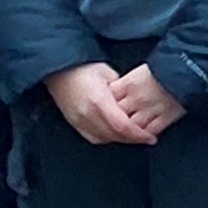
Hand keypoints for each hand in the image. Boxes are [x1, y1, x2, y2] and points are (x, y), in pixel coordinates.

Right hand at [46, 61, 160, 146]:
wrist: (57, 68)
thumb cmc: (83, 67)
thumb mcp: (108, 73)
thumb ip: (122, 91)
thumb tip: (135, 103)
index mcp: (98, 101)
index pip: (122, 126)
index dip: (138, 134)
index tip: (150, 137)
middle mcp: (87, 114)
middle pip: (114, 135)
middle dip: (133, 139)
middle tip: (146, 137)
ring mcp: (78, 120)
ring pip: (104, 139)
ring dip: (120, 139)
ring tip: (134, 136)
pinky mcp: (73, 123)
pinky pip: (93, 137)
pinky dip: (107, 138)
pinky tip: (115, 134)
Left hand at [105, 63, 186, 138]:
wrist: (189, 69)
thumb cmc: (165, 68)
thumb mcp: (138, 71)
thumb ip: (124, 84)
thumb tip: (114, 96)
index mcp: (128, 84)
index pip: (108, 100)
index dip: (105, 105)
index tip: (105, 108)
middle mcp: (137, 98)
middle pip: (118, 116)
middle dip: (114, 120)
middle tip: (113, 124)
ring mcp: (150, 110)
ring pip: (132, 127)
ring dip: (129, 131)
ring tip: (128, 132)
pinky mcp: (165, 118)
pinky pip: (149, 131)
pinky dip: (145, 135)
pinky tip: (143, 135)